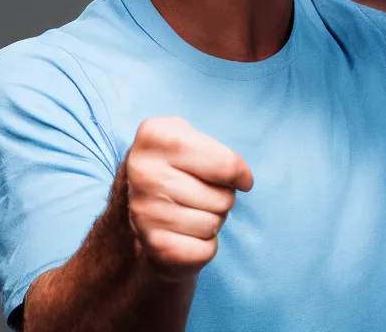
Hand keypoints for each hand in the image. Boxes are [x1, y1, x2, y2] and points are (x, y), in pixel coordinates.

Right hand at [126, 117, 253, 282]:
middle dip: (221, 197)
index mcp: (153, 135)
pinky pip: (205, 250)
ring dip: (212, 220)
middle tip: (198, 192)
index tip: (233, 175)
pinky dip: (203, 246)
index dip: (238, 172)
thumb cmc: (177, 165)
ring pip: (214, 224)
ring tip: (189, 209)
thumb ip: (219, 150)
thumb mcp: (188, 137)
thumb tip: (242, 180)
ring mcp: (145, 209)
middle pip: (223, 197)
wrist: (142, 202)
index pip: (226, 164)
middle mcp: (143, 170)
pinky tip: (184, 232)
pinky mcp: (153, 244)